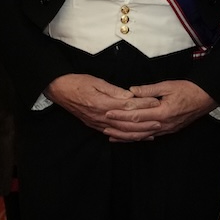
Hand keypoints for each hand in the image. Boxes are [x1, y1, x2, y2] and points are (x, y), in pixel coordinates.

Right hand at [45, 73, 160, 137]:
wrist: (59, 90)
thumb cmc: (78, 82)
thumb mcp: (96, 81)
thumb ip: (114, 90)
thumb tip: (130, 96)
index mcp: (103, 104)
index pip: (128, 106)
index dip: (143, 105)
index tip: (156, 102)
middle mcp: (101, 116)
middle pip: (127, 123)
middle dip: (145, 124)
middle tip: (161, 122)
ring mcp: (97, 123)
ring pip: (121, 132)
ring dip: (137, 134)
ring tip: (152, 133)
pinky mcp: (95, 125)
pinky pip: (113, 134)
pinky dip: (125, 137)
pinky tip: (135, 137)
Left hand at [111, 79, 217, 139]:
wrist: (205, 98)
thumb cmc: (187, 90)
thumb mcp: (167, 86)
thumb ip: (148, 90)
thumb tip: (131, 91)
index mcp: (162, 112)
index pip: (136, 116)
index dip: (120, 115)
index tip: (107, 113)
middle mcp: (163, 124)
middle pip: (136, 129)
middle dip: (119, 128)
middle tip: (103, 125)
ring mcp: (166, 130)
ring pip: (142, 136)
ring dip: (126, 137)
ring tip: (110, 135)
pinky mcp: (168, 131)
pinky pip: (149, 136)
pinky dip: (137, 138)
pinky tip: (127, 138)